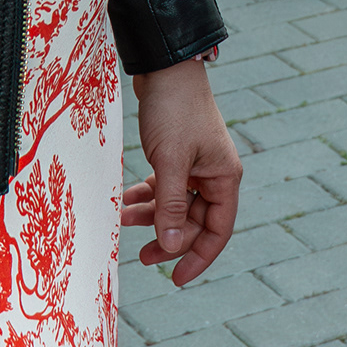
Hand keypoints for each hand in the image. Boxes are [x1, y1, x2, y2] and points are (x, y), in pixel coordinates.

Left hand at [123, 59, 241, 285]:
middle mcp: (214, 175)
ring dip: (151, 216)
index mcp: (224, 178)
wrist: (166, 68)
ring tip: (122, 221)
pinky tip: (125, 200)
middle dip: (167, 238)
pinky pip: (165, 187)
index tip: (175, 279)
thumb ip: (170, 206)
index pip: (217, 231)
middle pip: (194, 222)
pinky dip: (147, 196)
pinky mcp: (178, 156)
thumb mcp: (170, 162)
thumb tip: (169, 246)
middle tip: (139, 257)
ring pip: (176, 205)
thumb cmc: (175, 111)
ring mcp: (196, 165)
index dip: (198, 257)